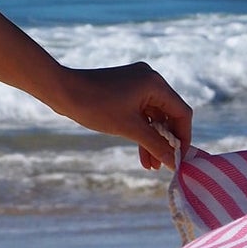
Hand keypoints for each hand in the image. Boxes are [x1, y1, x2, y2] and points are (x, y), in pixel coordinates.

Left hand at [55, 62, 192, 170]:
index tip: (179, 159)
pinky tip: (142, 154)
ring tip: (151, 166)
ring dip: (154, 141)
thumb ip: (156, 145)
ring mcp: (138, 85)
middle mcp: (150, 81)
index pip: (182, 113)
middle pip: (170, 116)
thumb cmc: (95, 106)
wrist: (62, 90)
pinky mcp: (127, 90)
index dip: (184, 138)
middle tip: (164, 165)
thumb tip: (174, 163)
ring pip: (155, 118)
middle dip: (167, 142)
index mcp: (155, 84)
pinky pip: (142, 114)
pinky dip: (143, 132)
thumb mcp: (129, 128)